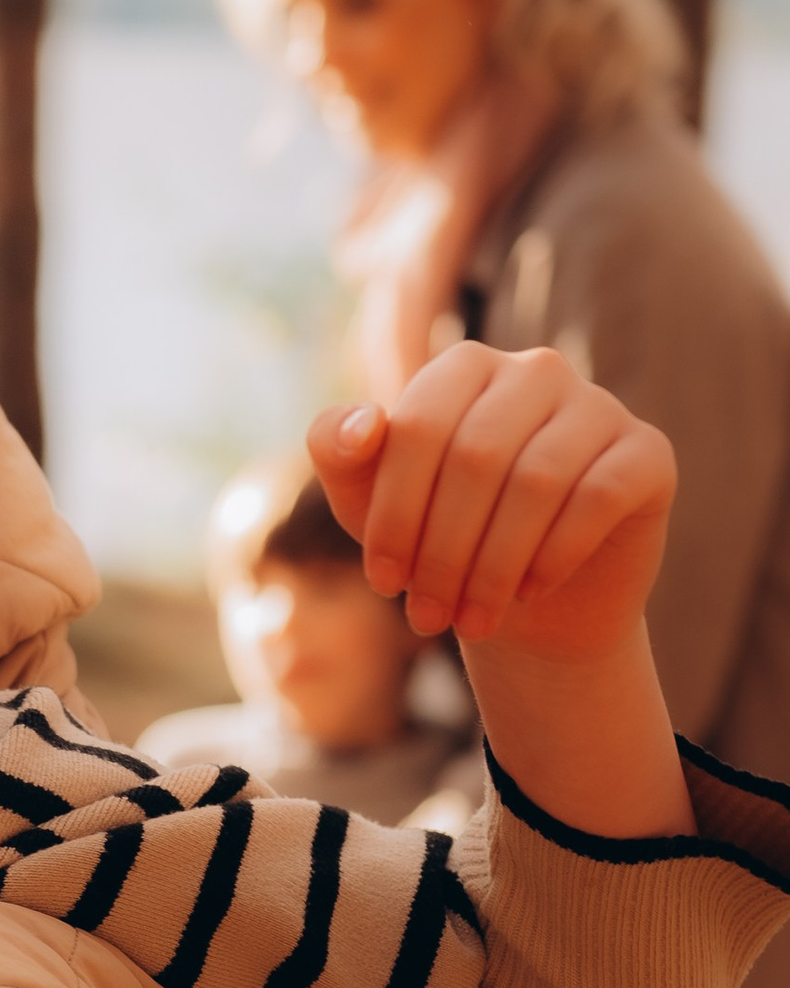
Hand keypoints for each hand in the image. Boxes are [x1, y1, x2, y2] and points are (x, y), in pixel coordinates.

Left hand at [309, 347, 688, 839]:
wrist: (528, 600)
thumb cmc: (440, 538)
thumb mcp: (370, 503)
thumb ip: (339, 452)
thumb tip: (362, 424)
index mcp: (465, 367)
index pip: (419, 427)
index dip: (394, 513)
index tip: (383, 584)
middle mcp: (537, 371)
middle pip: (476, 456)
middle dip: (443, 551)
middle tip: (429, 616)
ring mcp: (599, 405)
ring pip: (538, 479)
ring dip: (494, 565)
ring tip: (472, 619)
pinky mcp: (648, 452)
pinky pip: (599, 496)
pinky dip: (555, 554)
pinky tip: (530, 591)